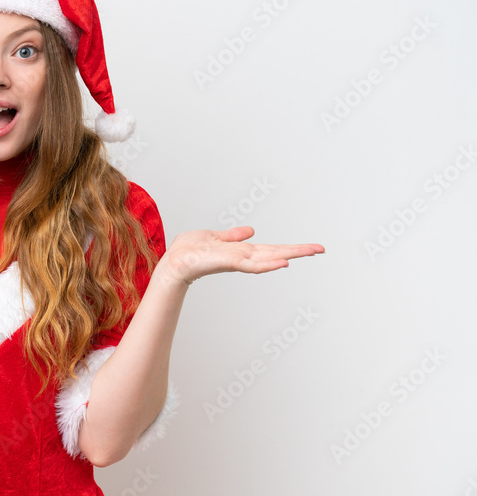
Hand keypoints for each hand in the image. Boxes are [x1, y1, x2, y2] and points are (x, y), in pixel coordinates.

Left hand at [158, 226, 323, 285]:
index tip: (311, 247)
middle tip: (322, 249)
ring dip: (290, 254)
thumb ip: (233, 235)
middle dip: (299, 250)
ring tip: (310, 252)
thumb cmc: (190, 250)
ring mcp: (238, 260)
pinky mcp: (229, 262)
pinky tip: (283, 262)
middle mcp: (244, 256)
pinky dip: (267, 264)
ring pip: (269, 258)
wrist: (175, 260)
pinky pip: (252, 264)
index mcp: (242, 250)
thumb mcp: (215, 236)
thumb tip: (251, 230)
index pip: (271, 248)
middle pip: (277, 253)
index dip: (290, 247)